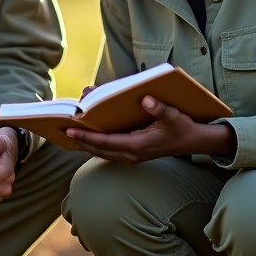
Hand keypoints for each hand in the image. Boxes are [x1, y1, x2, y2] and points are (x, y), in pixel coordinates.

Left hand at [65, 96, 229, 164]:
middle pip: (98, 149)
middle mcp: (132, 155)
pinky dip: (95, 145)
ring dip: (85, 143)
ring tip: (68, 132)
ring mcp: (131, 157)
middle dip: (80, 139)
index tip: (70, 128)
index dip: (86, 135)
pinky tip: (85, 137)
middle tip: (61, 128)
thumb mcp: (174, 116)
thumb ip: (160, 108)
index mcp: (138, 146)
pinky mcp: (133, 155)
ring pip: (102, 152)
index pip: (105, 142)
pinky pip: (108, 152)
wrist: (194, 142)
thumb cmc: (183, 127)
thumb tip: (145, 98)